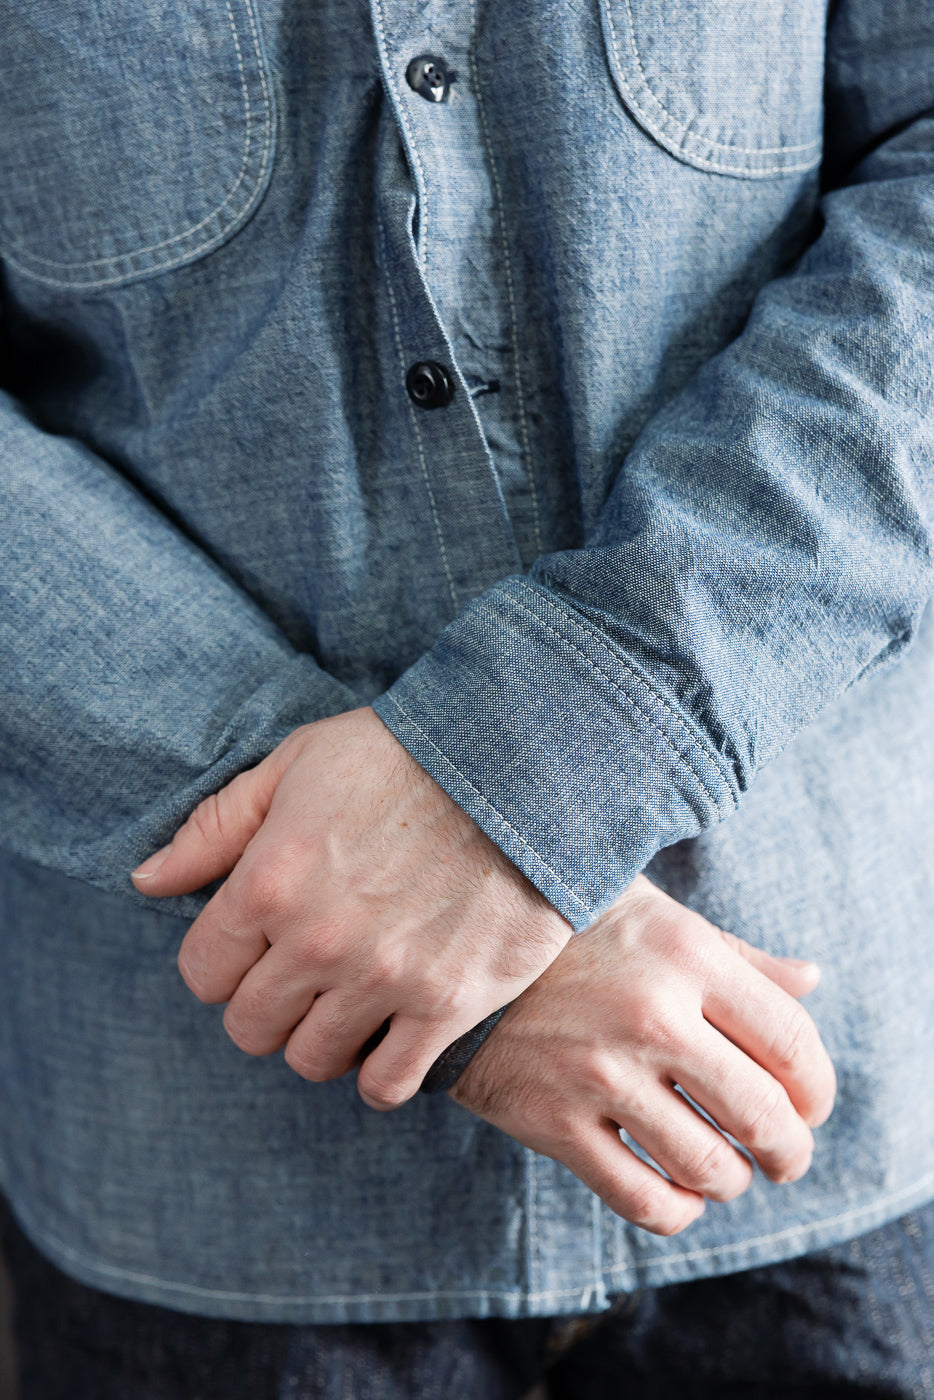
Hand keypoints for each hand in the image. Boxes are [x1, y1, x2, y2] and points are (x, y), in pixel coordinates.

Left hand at [132, 707, 571, 1107]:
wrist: (521, 765)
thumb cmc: (403, 754)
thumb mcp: (295, 764)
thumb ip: (215, 827)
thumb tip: (147, 881)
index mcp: (267, 882)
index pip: (201, 972)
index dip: (222, 961)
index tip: (257, 944)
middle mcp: (315, 942)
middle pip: (250, 1026)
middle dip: (267, 1003)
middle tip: (305, 972)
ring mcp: (383, 980)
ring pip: (312, 1060)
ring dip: (322, 1036)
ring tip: (350, 998)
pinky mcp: (447, 1005)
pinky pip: (386, 1084)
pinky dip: (379, 1071)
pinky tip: (392, 1033)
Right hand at [449, 875, 835, 1235]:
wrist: (451, 947)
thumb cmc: (571, 926)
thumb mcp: (654, 914)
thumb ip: (736, 955)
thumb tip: (811, 982)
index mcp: (686, 954)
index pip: (790, 1041)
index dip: (817, 1087)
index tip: (810, 1104)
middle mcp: (651, 1015)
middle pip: (762, 1114)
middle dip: (791, 1151)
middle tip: (786, 1156)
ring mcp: (599, 1073)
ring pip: (709, 1166)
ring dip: (733, 1180)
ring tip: (726, 1169)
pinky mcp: (552, 1122)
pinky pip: (643, 1199)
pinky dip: (677, 1211)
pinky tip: (679, 1192)